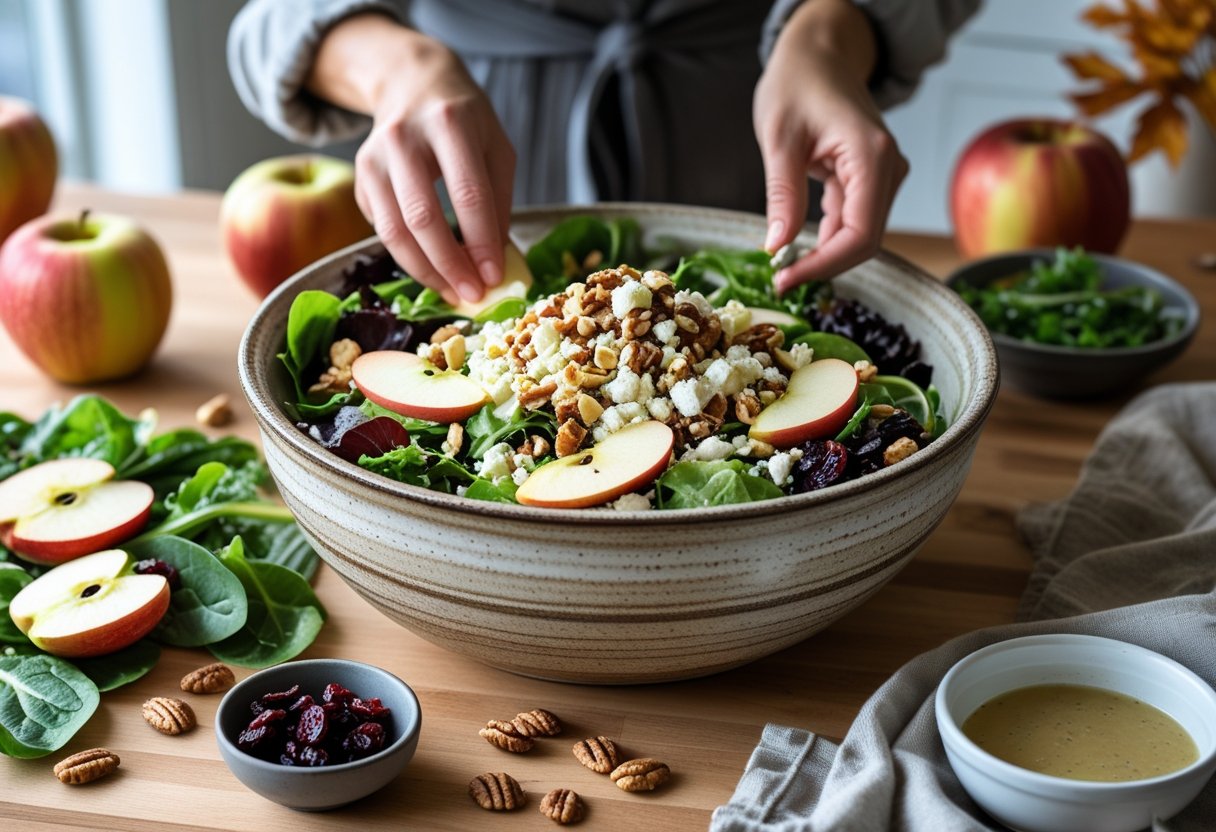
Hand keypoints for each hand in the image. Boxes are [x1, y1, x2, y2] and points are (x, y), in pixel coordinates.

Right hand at [308, 17, 514, 304]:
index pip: (467, 194)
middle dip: (449, 265)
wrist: (411, 82)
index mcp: (450, 123)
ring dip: (424, 271)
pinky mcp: (359, 176)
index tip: (493, 277)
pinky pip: (382, 229)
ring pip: (394, 231)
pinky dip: (407, 256)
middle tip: (471, 295)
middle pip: (423, 217)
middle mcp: (404, 138)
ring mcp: (374, 157)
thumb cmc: (464, 120)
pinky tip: (431, 267)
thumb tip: (495, 261)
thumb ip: (498, 202)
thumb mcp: (496, 148)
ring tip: (451, 291)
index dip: (480, 242)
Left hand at [754, 0, 907, 294]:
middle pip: (865, 240)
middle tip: (780, 281)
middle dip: (824, 265)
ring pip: (859, 234)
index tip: (786, 279)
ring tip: (784, 268)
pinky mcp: (870, 179)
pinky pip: (852, 220)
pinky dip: (825, 238)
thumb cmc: (798, 83)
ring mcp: (883, 175)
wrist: (819, 55)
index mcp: (872, 156)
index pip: (860, 233)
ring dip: (824, 255)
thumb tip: (777, 246)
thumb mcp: (779, 139)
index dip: (825, 265)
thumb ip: (782, 194)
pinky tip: (796, 248)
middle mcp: (888, 168)